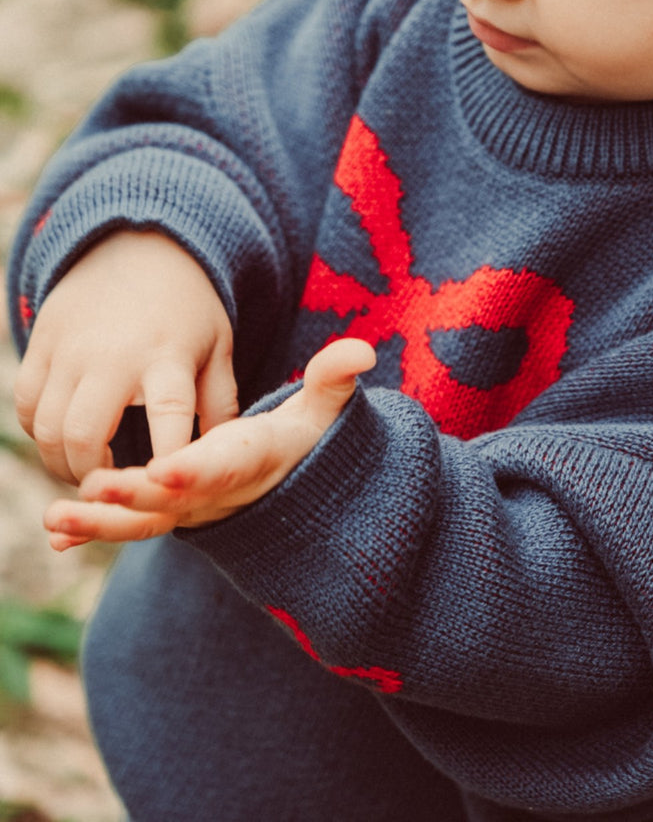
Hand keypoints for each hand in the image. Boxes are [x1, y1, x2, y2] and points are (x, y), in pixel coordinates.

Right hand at [14, 231, 237, 493]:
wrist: (140, 249)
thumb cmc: (188, 311)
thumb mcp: (218, 348)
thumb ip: (219, 403)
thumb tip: (219, 460)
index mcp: (168, 357)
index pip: (168, 420)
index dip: (167, 465)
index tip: (168, 496)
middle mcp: (113, 355)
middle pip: (84, 434)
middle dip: (95, 477)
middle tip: (113, 489)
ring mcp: (70, 349)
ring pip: (47, 428)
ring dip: (63, 462)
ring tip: (90, 472)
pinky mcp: (41, 343)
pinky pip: (25, 405)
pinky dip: (40, 434)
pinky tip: (65, 440)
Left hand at [42, 339, 376, 549]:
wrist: (299, 488)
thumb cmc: (307, 440)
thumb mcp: (324, 411)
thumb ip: (333, 380)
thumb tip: (363, 350)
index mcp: (252, 461)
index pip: (224, 467)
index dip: (196, 470)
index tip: (164, 470)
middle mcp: (220, 493)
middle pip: (174, 501)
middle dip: (132, 499)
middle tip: (88, 489)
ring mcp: (195, 508)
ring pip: (146, 523)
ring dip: (102, 524)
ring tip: (56, 521)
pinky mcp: (173, 513)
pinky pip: (134, 526)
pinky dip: (96, 531)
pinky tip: (56, 535)